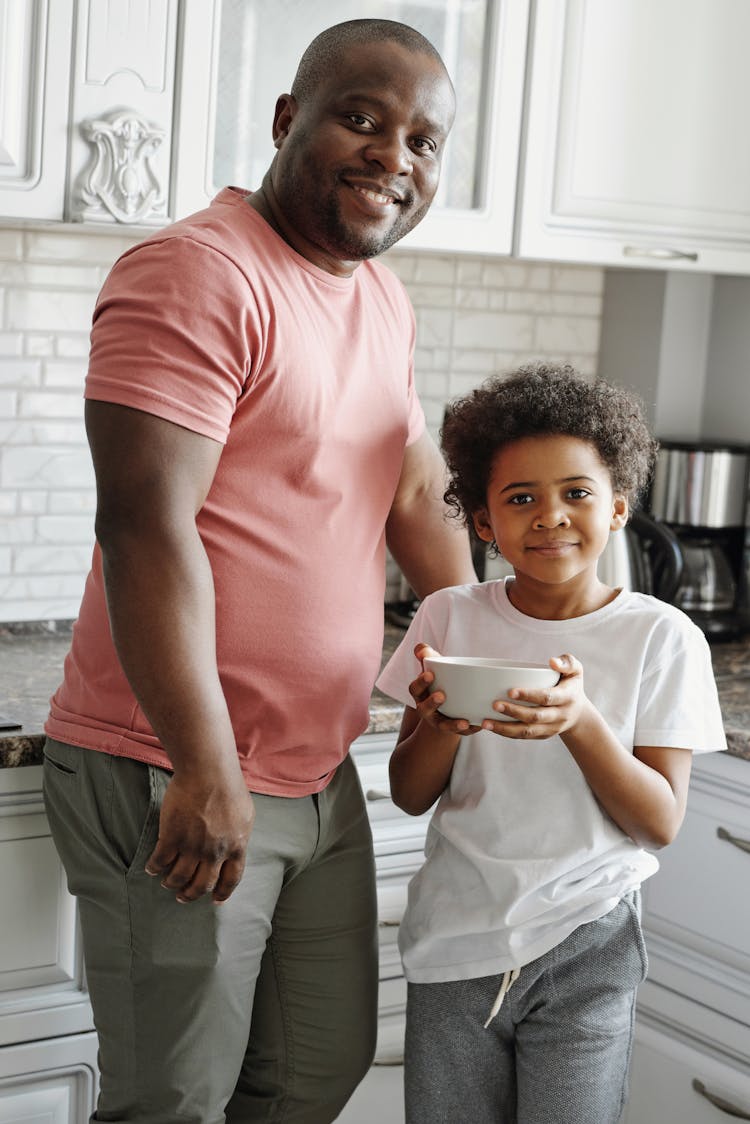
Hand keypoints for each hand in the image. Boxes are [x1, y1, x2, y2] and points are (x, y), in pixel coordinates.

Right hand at [145, 764, 254, 903]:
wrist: (208, 771)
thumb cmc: (228, 787)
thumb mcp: (244, 815)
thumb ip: (238, 835)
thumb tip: (235, 847)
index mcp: (236, 846)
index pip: (231, 879)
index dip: (222, 893)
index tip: (215, 900)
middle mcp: (215, 853)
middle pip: (202, 885)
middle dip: (191, 894)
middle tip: (183, 896)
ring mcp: (193, 847)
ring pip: (178, 878)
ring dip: (171, 883)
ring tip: (166, 882)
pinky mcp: (172, 837)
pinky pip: (160, 862)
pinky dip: (154, 867)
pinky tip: (151, 867)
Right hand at [409, 643, 481, 737]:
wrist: (448, 704)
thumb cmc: (440, 680)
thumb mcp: (433, 667)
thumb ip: (427, 655)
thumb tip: (420, 649)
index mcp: (420, 693)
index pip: (414, 688)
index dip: (420, 682)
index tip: (430, 674)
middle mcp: (426, 709)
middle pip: (424, 708)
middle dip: (431, 703)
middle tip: (441, 695)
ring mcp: (440, 721)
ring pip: (443, 725)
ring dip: (452, 724)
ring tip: (463, 722)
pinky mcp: (455, 729)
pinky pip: (462, 732)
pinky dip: (471, 729)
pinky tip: (480, 725)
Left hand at [480, 653, 590, 739]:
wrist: (578, 713)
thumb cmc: (571, 684)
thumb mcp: (576, 671)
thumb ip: (567, 662)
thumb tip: (552, 661)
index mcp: (568, 698)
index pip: (547, 697)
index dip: (529, 695)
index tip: (510, 691)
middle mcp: (560, 716)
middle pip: (535, 717)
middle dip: (514, 712)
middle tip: (494, 705)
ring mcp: (551, 728)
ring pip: (527, 732)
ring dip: (505, 728)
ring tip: (485, 723)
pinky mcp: (542, 735)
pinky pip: (523, 737)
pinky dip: (506, 733)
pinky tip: (491, 727)